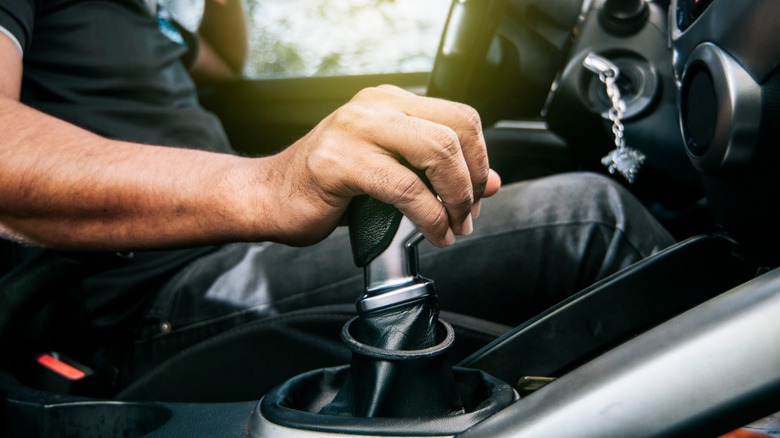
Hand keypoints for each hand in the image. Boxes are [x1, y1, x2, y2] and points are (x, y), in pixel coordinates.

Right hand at [259, 85, 500, 247]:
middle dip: (471, 182)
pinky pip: (404, 187)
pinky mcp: (339, 160)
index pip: (460, 117)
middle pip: (454, 133)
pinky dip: (428, 216)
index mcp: (389, 102)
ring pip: (436, 153)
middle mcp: (374, 106)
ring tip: (453, 226)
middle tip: (468, 214)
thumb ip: (438, 173)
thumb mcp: (392, 171)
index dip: (480, 158)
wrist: (267, 196)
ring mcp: (354, 129)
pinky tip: (431, 233)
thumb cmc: (326, 185)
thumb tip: (490, 184)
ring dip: (455, 199)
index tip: (478, 193)